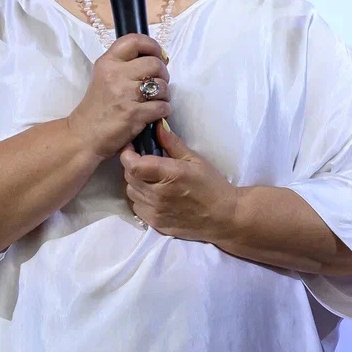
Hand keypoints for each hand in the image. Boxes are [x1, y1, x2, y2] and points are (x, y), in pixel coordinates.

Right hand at [67, 33, 170, 160]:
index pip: (134, 40)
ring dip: (164, 95)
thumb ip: (124, 66)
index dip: (152, 46)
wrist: (83, 136)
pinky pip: (162, 107)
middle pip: (154, 63)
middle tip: (157, 83)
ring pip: (162, 86)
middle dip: (163, 74)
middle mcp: (115, 74)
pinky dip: (163, 111)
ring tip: (155, 100)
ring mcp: (124, 94)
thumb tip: (156, 58)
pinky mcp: (133, 114)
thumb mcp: (103, 77)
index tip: (158, 55)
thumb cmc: (96, 108)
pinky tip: (154, 114)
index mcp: (107, 62)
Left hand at [120, 122, 238, 241]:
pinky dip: (140, 199)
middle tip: (144, 161)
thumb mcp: (195, 159)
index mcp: (170, 175)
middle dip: (132, 166)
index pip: (133, 165)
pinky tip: (154, 194)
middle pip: (129, 177)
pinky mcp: (156, 224)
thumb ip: (173, 143)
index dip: (128, 154)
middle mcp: (159, 195)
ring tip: (150, 178)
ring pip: (131, 193)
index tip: (132, 148)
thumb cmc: (212, 185)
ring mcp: (156, 212)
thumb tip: (157, 126)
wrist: (224, 217)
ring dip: (135, 183)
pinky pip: (137, 208)